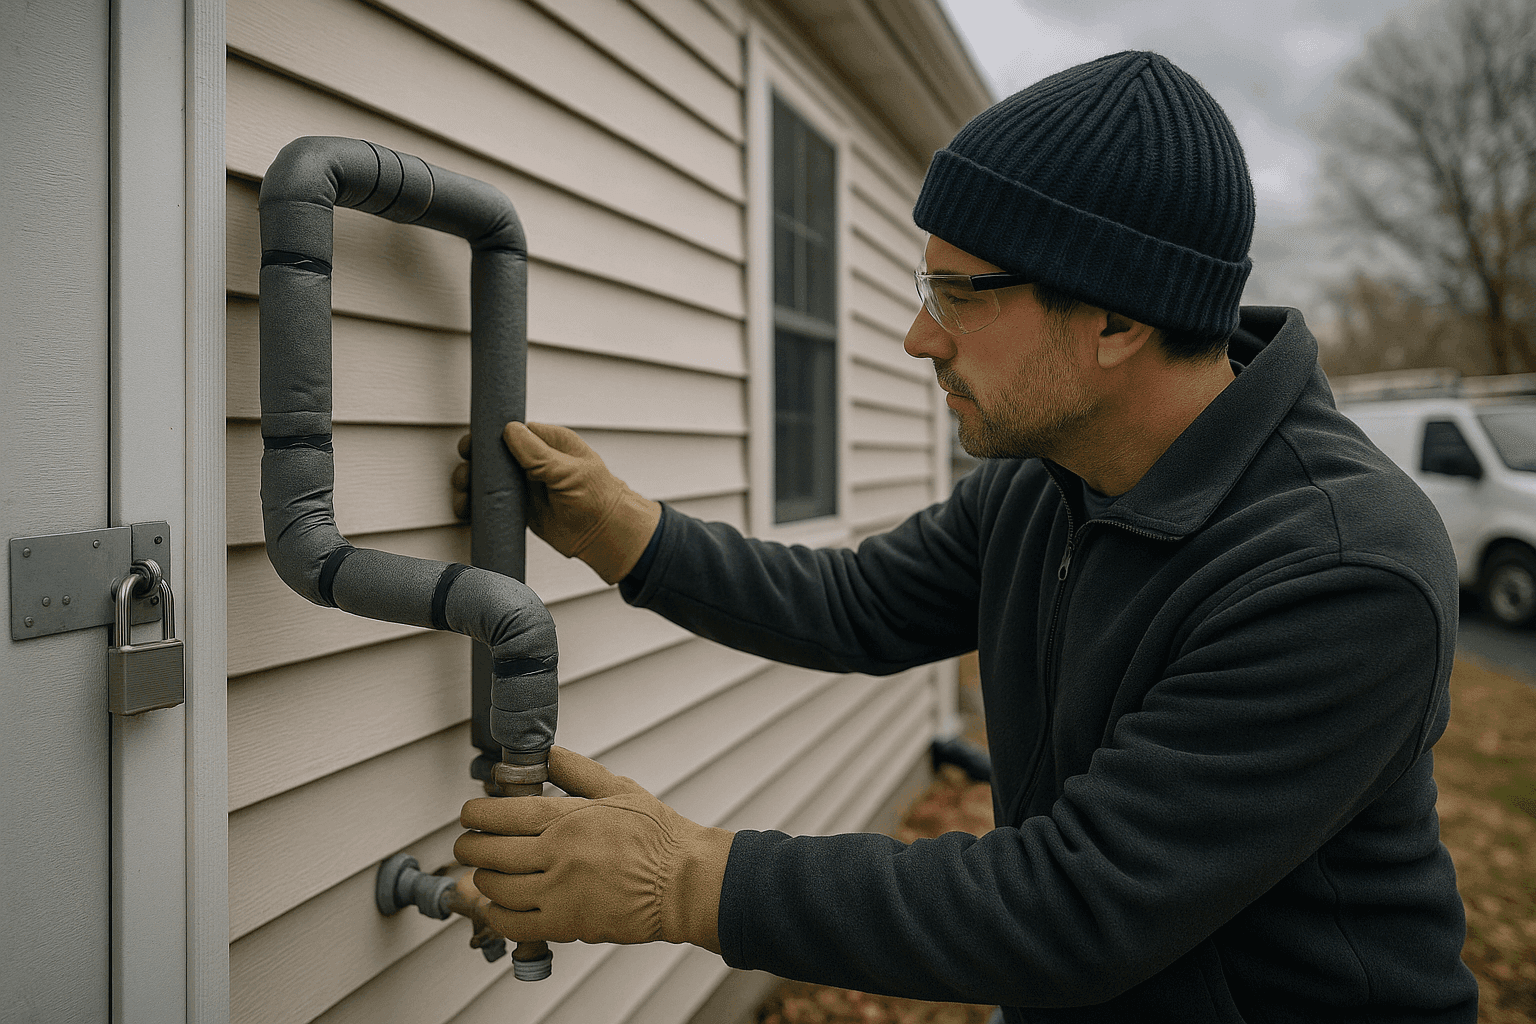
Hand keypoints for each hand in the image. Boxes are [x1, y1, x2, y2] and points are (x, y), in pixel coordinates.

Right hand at [452, 423, 660, 584]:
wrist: (605, 535)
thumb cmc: (598, 498)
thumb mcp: (568, 472)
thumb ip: (538, 454)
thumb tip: (509, 429)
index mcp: (549, 443)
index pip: (511, 432)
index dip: (487, 438)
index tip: (471, 447)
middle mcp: (534, 461)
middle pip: (492, 455)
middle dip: (473, 464)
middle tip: (466, 476)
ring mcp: (524, 485)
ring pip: (487, 479)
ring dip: (470, 486)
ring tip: (464, 496)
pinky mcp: (519, 508)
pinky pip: (490, 502)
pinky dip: (475, 506)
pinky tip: (467, 510)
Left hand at [455, 746, 733, 953]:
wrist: (685, 882)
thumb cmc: (659, 837)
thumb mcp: (621, 789)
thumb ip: (579, 771)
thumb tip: (550, 753)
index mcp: (568, 818)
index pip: (502, 813)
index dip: (475, 814)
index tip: (469, 815)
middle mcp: (558, 854)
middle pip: (489, 851)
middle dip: (469, 846)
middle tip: (468, 844)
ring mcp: (560, 892)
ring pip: (496, 888)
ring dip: (482, 879)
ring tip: (486, 873)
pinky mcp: (566, 924)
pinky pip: (513, 925)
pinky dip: (496, 915)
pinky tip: (498, 907)